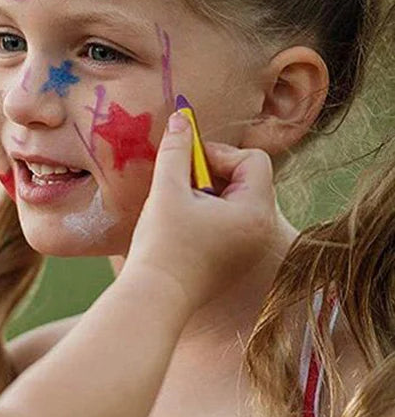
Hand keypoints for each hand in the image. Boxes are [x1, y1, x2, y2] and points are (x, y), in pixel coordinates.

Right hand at [124, 110, 278, 311]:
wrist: (154, 297)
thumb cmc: (163, 244)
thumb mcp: (167, 189)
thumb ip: (177, 150)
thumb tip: (181, 119)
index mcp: (255, 211)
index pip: (253, 160)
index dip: (220, 154)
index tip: (187, 165)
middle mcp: (261, 230)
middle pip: (247, 178)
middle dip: (212, 172)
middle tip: (180, 181)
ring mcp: (249, 248)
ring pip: (236, 199)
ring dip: (208, 192)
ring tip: (178, 203)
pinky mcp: (233, 260)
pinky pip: (229, 221)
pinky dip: (207, 212)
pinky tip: (180, 223)